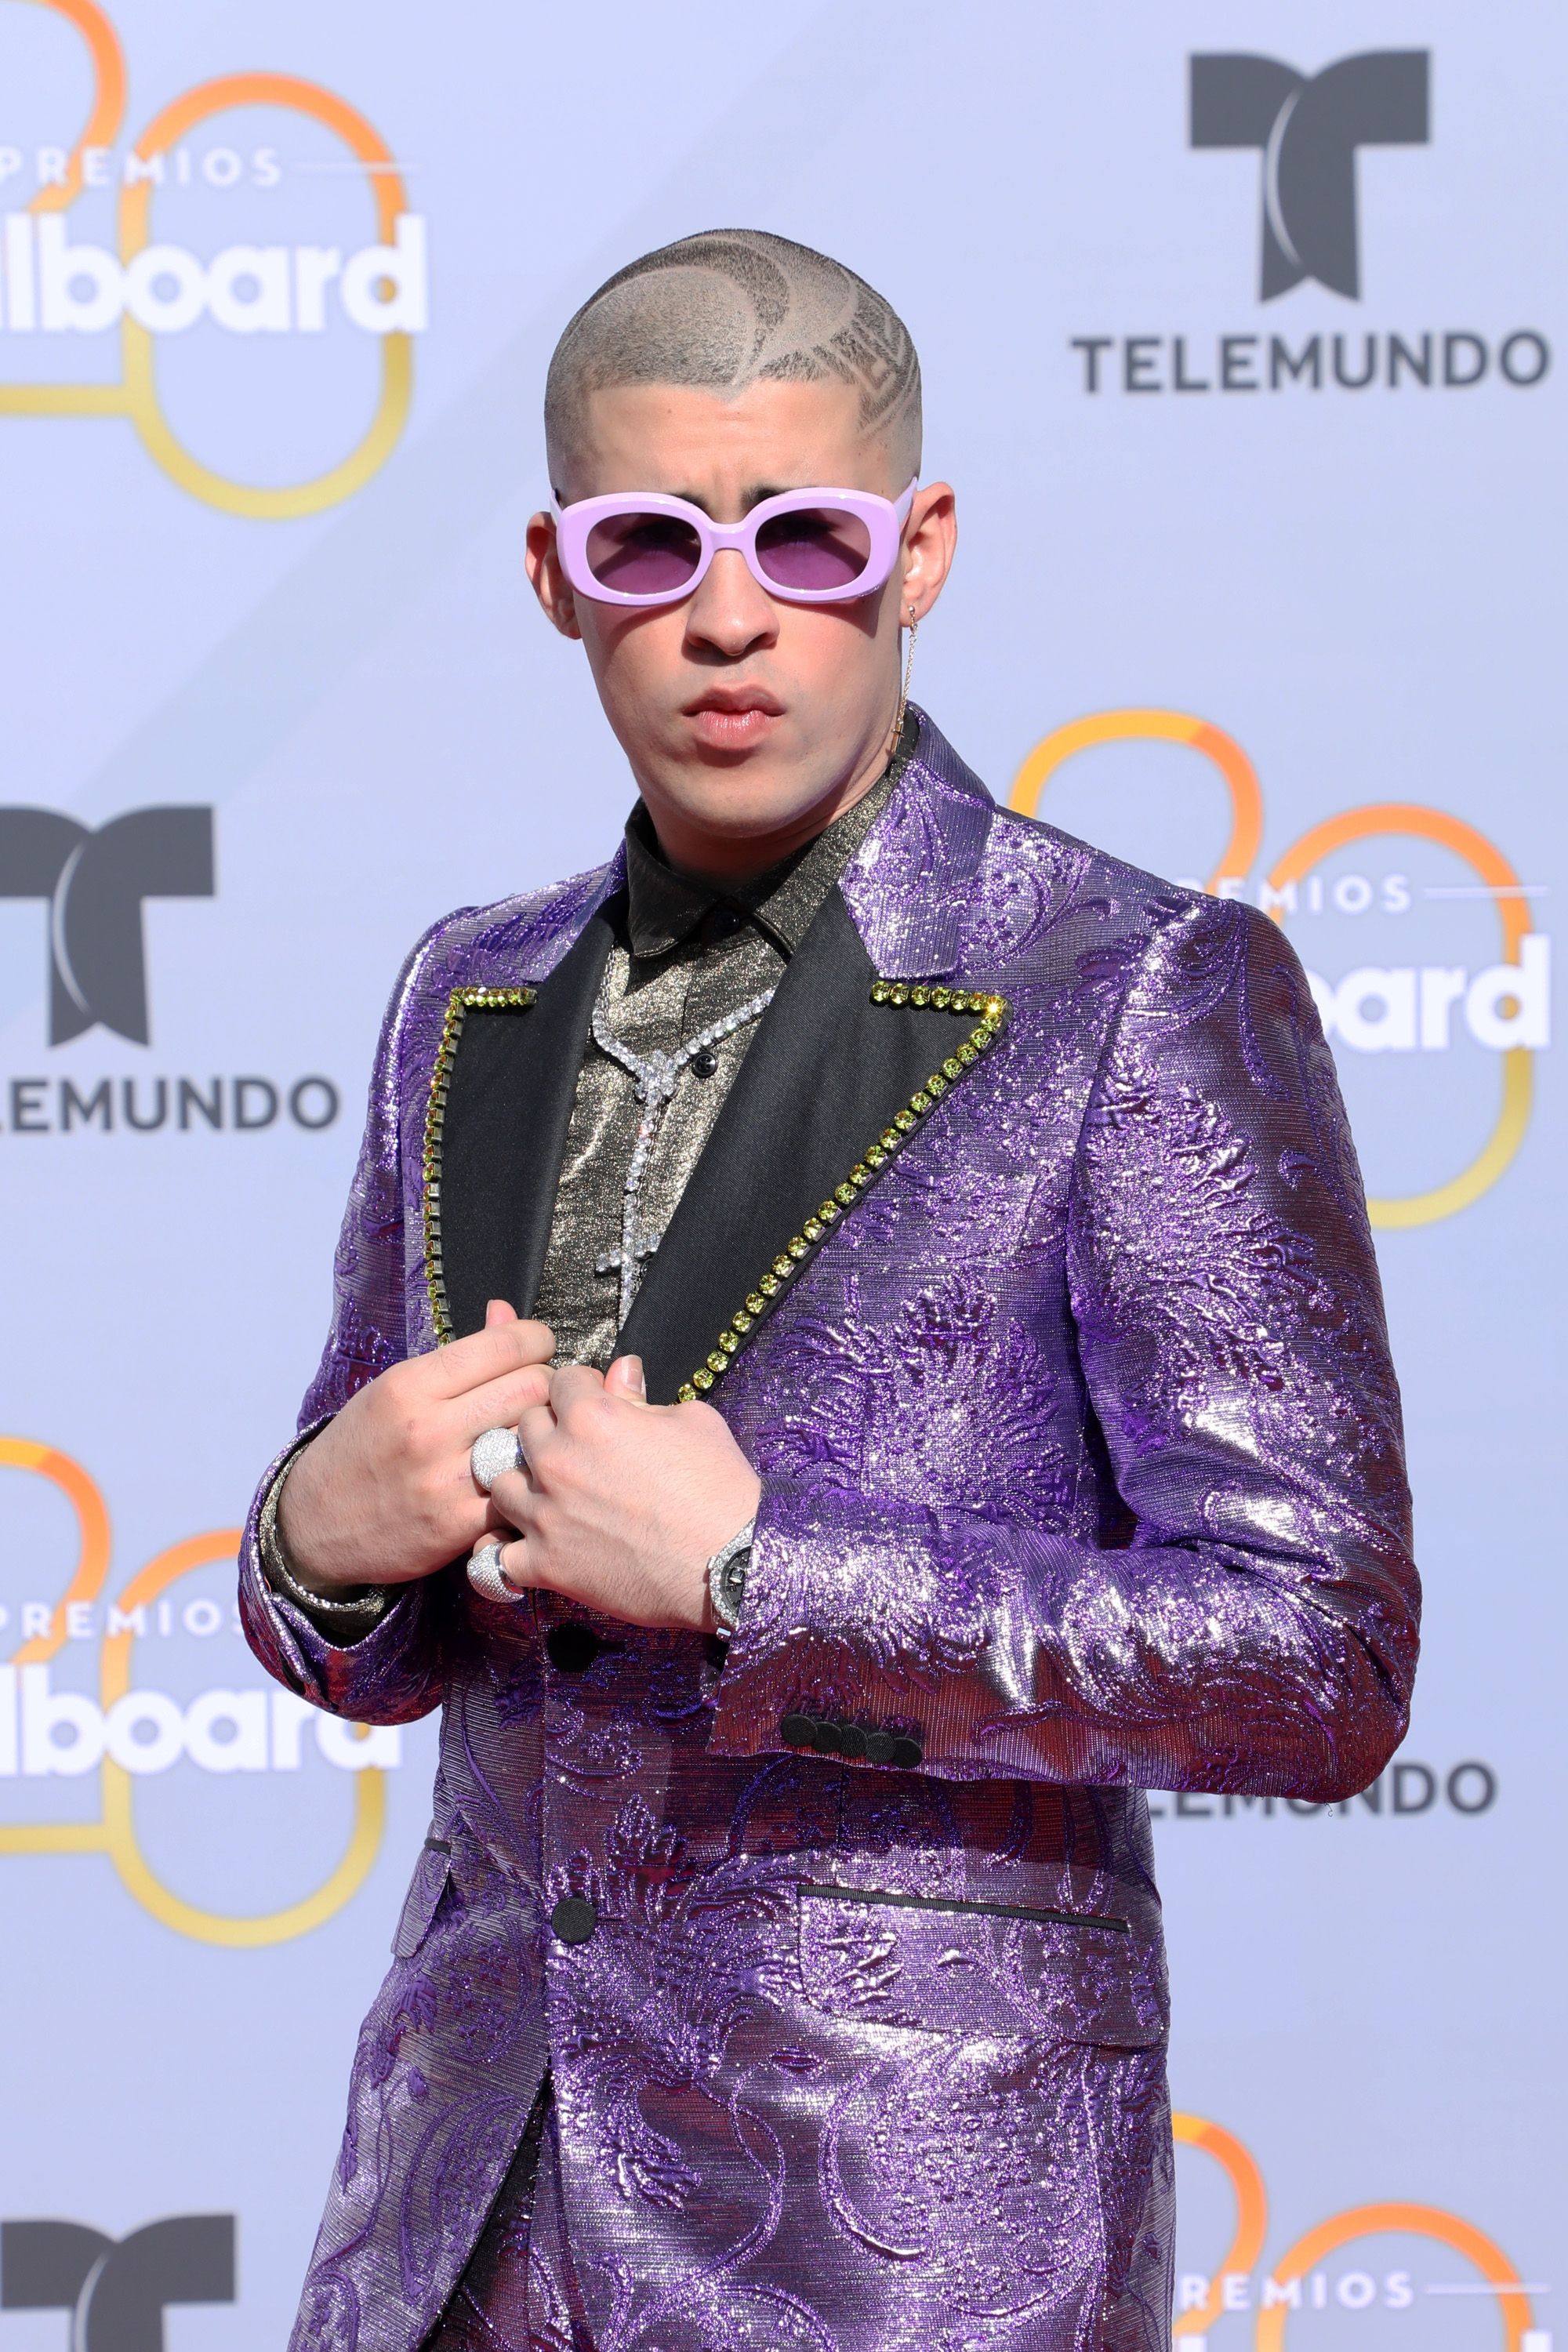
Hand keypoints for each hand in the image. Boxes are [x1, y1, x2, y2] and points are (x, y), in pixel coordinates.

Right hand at [278, 1300, 554, 1592]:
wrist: (315, 1524)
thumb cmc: (360, 1448)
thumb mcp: (394, 1389)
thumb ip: (458, 1355)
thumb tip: (505, 1312)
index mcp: (411, 1385)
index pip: (505, 1344)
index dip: (536, 1339)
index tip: (537, 1347)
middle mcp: (428, 1428)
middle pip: (532, 1386)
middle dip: (546, 1384)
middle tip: (536, 1393)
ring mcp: (445, 1480)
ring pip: (534, 1438)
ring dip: (542, 1433)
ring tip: (530, 1433)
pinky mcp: (458, 1526)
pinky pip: (520, 1491)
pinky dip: (527, 1481)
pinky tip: (517, 1476)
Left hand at [486, 1358, 761, 1631]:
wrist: (734, 1562)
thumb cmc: (721, 1488)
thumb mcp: (692, 1421)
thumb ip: (641, 1396)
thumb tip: (621, 1370)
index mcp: (592, 1415)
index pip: (558, 1382)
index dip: (579, 1391)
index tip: (593, 1405)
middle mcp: (558, 1459)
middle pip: (523, 1428)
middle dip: (548, 1433)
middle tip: (577, 1451)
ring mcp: (546, 1515)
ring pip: (500, 1485)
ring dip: (523, 1485)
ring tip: (550, 1497)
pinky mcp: (546, 1565)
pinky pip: (496, 1556)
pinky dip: (508, 1552)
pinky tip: (528, 1548)